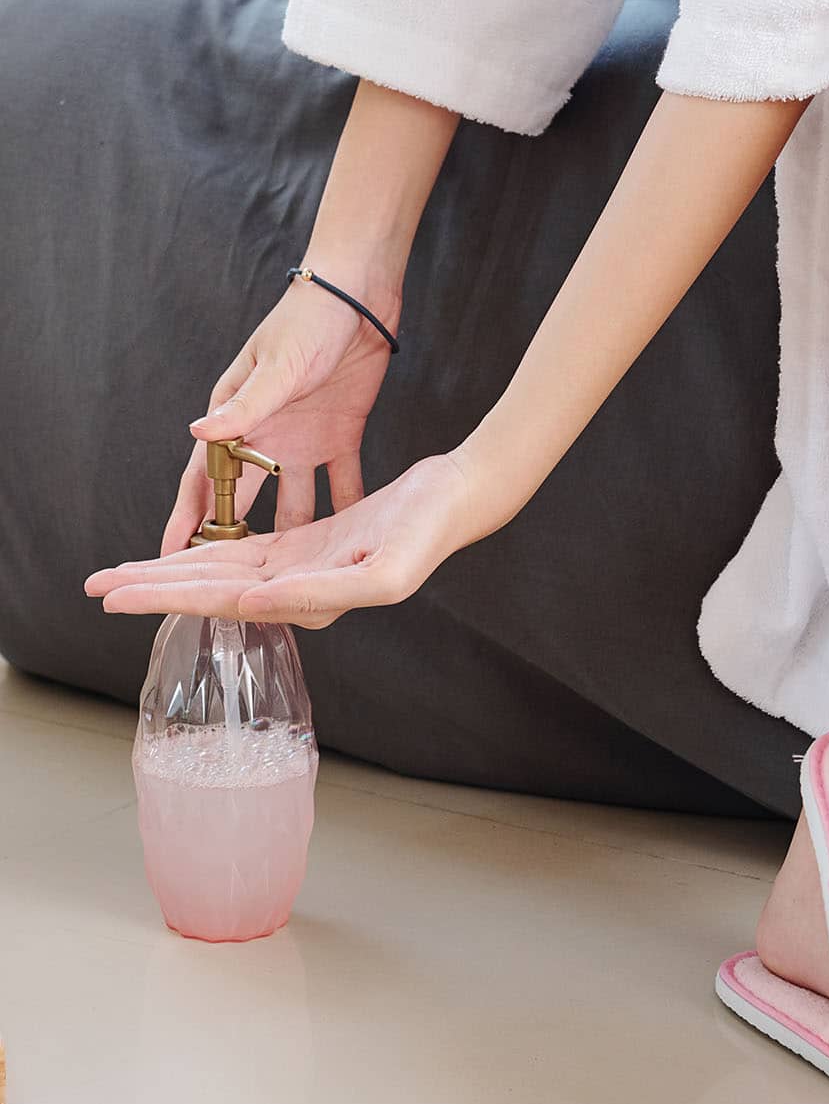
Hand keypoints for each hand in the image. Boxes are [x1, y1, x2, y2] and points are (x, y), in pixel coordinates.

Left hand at [89, 455, 479, 628]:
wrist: (458, 499)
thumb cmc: (428, 531)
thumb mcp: (381, 569)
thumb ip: (315, 591)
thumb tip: (248, 604)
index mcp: (310, 597)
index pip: (222, 600)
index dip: (165, 596)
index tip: (117, 596)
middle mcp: (298, 589)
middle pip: (209, 589)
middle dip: (151, 588)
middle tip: (95, 586)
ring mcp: (302, 567)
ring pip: (221, 570)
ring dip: (171, 571)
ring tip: (124, 574)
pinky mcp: (310, 545)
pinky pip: (248, 552)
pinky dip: (211, 554)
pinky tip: (184, 556)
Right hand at [161, 266, 400, 554]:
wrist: (358, 294)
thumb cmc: (306, 320)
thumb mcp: (276, 366)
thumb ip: (244, 406)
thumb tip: (197, 433)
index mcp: (237, 416)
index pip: (203, 477)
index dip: (187, 519)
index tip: (166, 561)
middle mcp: (266, 435)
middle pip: (241, 499)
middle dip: (230, 543)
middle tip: (221, 588)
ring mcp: (302, 438)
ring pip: (292, 501)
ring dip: (291, 536)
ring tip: (288, 580)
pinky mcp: (341, 434)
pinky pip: (342, 482)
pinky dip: (345, 508)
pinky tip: (349, 542)